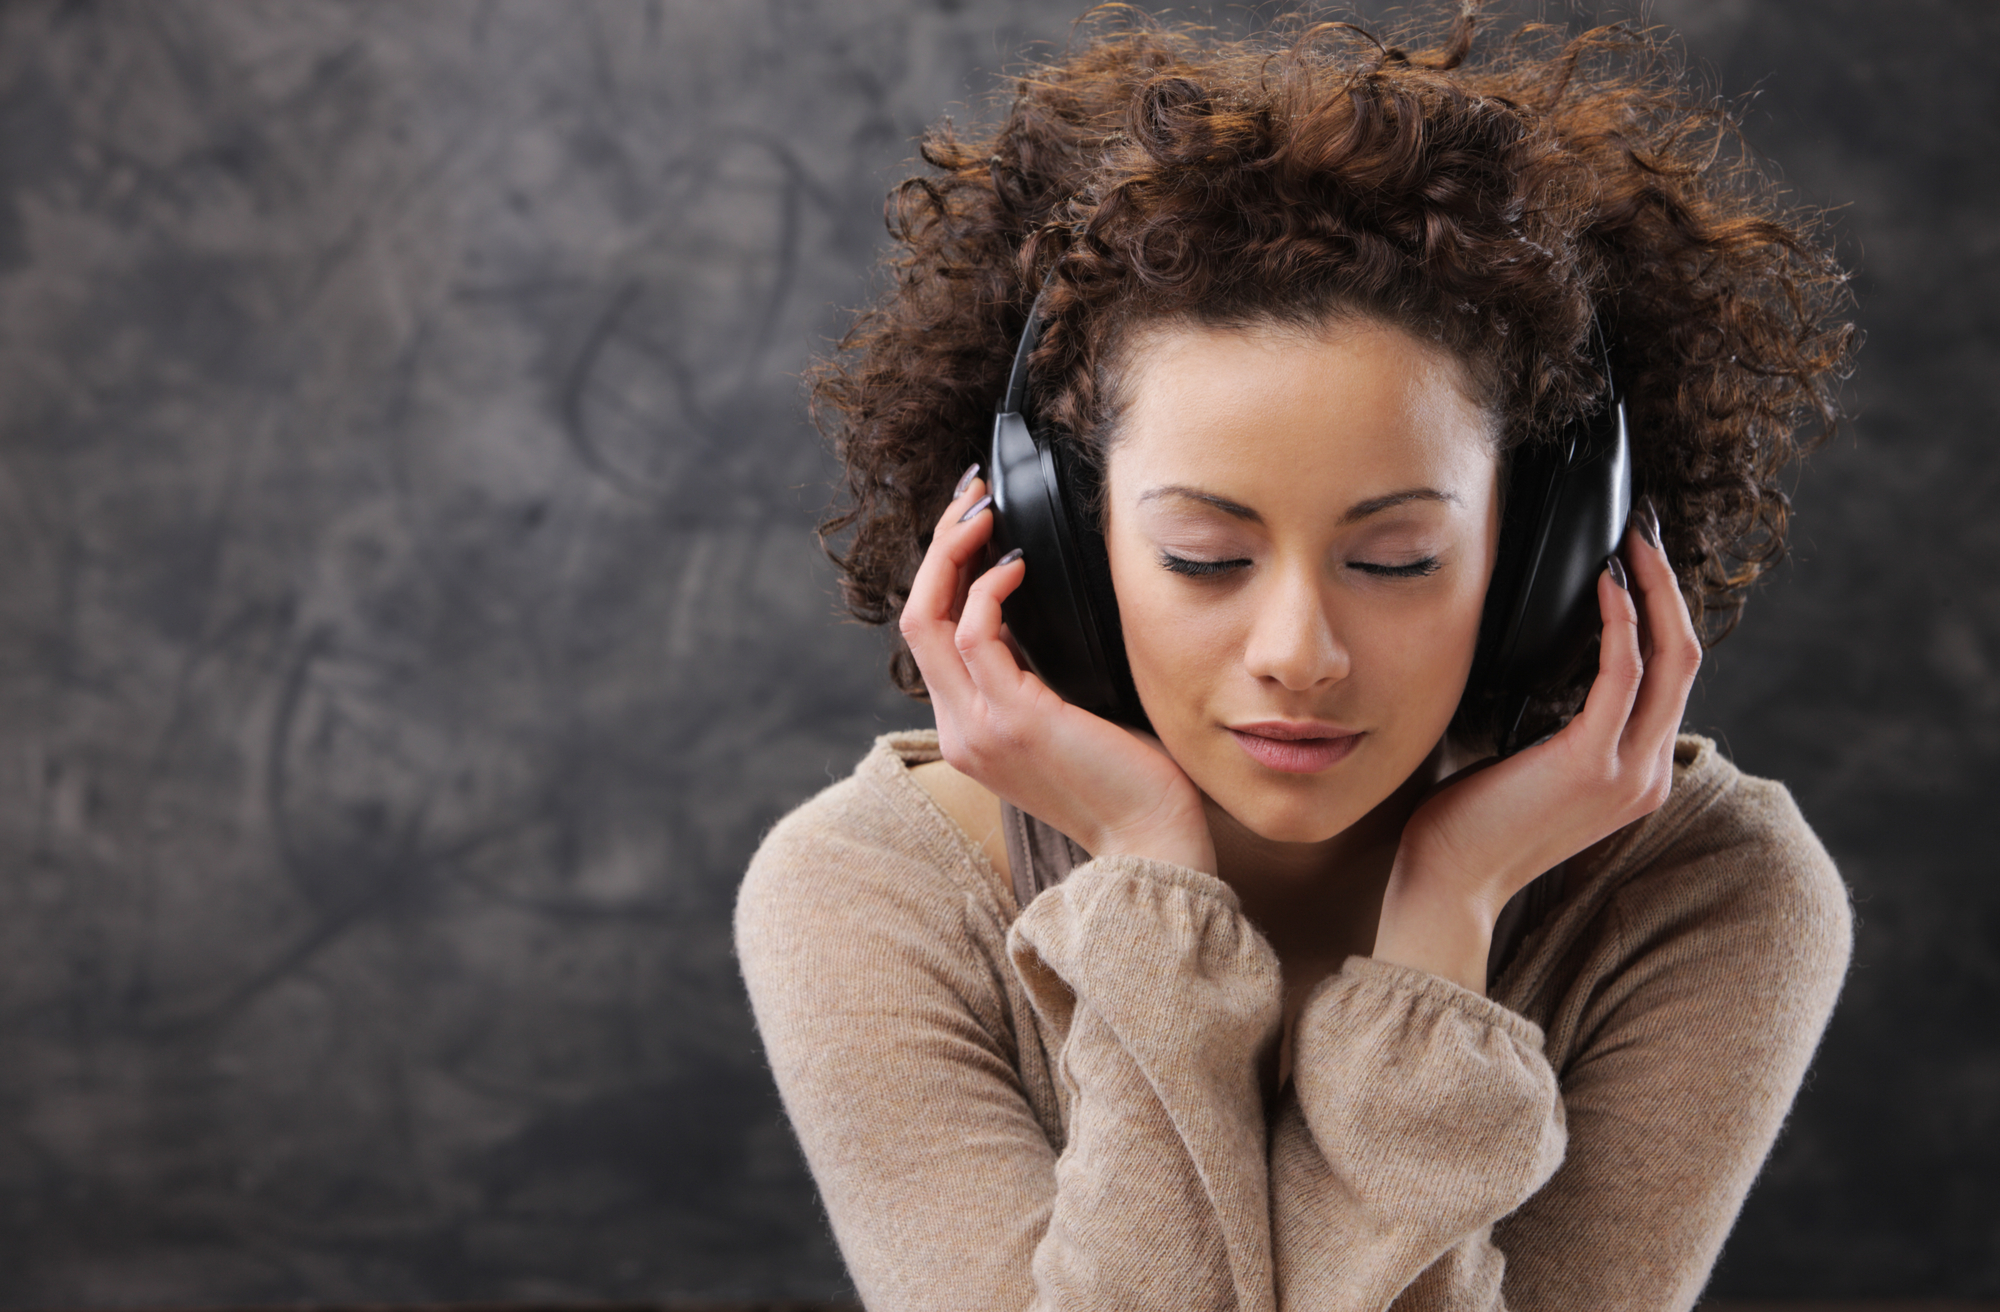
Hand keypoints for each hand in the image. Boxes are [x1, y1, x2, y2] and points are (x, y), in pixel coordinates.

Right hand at [899, 467, 1216, 873]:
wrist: (1153, 843)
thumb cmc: (1131, 779)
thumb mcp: (1071, 713)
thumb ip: (1041, 669)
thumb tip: (1043, 600)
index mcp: (968, 730)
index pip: (930, 634)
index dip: (943, 569)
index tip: (974, 519)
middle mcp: (959, 730)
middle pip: (914, 615)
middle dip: (939, 544)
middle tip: (972, 494)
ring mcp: (977, 727)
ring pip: (928, 616)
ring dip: (954, 550)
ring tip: (987, 509)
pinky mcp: (1011, 719)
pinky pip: (976, 632)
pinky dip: (991, 587)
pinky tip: (1019, 565)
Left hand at [1374, 509, 1701, 992]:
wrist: (1448, 883)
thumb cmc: (1468, 822)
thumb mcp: (1526, 760)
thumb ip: (1552, 718)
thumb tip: (1541, 653)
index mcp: (1637, 773)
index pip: (1671, 678)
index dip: (1663, 613)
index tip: (1638, 561)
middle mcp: (1648, 773)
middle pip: (1686, 659)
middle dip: (1669, 587)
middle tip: (1644, 531)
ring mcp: (1628, 771)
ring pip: (1671, 658)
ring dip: (1653, 591)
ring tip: (1630, 541)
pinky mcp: (1593, 762)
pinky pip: (1624, 672)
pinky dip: (1620, 621)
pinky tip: (1603, 583)